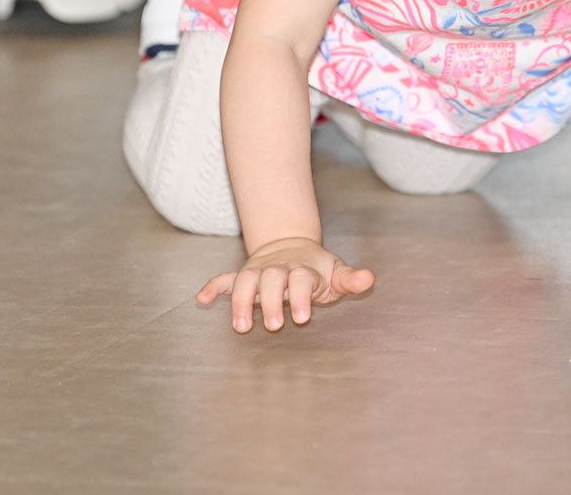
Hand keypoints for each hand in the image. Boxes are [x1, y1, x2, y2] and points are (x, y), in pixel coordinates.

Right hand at [196, 236, 374, 332]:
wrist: (293, 245)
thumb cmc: (317, 269)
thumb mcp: (335, 273)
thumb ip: (349, 279)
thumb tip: (369, 279)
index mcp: (302, 270)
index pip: (301, 280)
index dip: (302, 297)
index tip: (303, 318)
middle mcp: (278, 269)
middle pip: (272, 280)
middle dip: (272, 302)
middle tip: (275, 326)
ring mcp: (258, 271)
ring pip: (245, 282)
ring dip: (241, 301)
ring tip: (241, 326)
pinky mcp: (243, 275)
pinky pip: (225, 279)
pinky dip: (213, 287)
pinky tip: (201, 299)